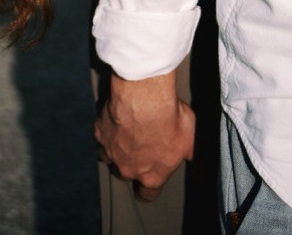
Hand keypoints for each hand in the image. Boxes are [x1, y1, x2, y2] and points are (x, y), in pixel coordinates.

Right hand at [94, 71, 193, 200]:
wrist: (144, 97)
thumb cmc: (168, 117)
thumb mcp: (189, 137)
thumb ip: (187, 152)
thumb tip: (191, 156)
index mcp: (152, 175)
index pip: (147, 194)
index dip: (149, 188)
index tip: (150, 179)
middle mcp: (128, 170)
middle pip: (128, 174)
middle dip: (135, 162)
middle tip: (144, 143)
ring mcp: (111, 153)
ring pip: (112, 157)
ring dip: (120, 148)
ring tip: (131, 131)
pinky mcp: (100, 134)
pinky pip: (103, 136)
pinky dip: (110, 130)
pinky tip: (119, 118)